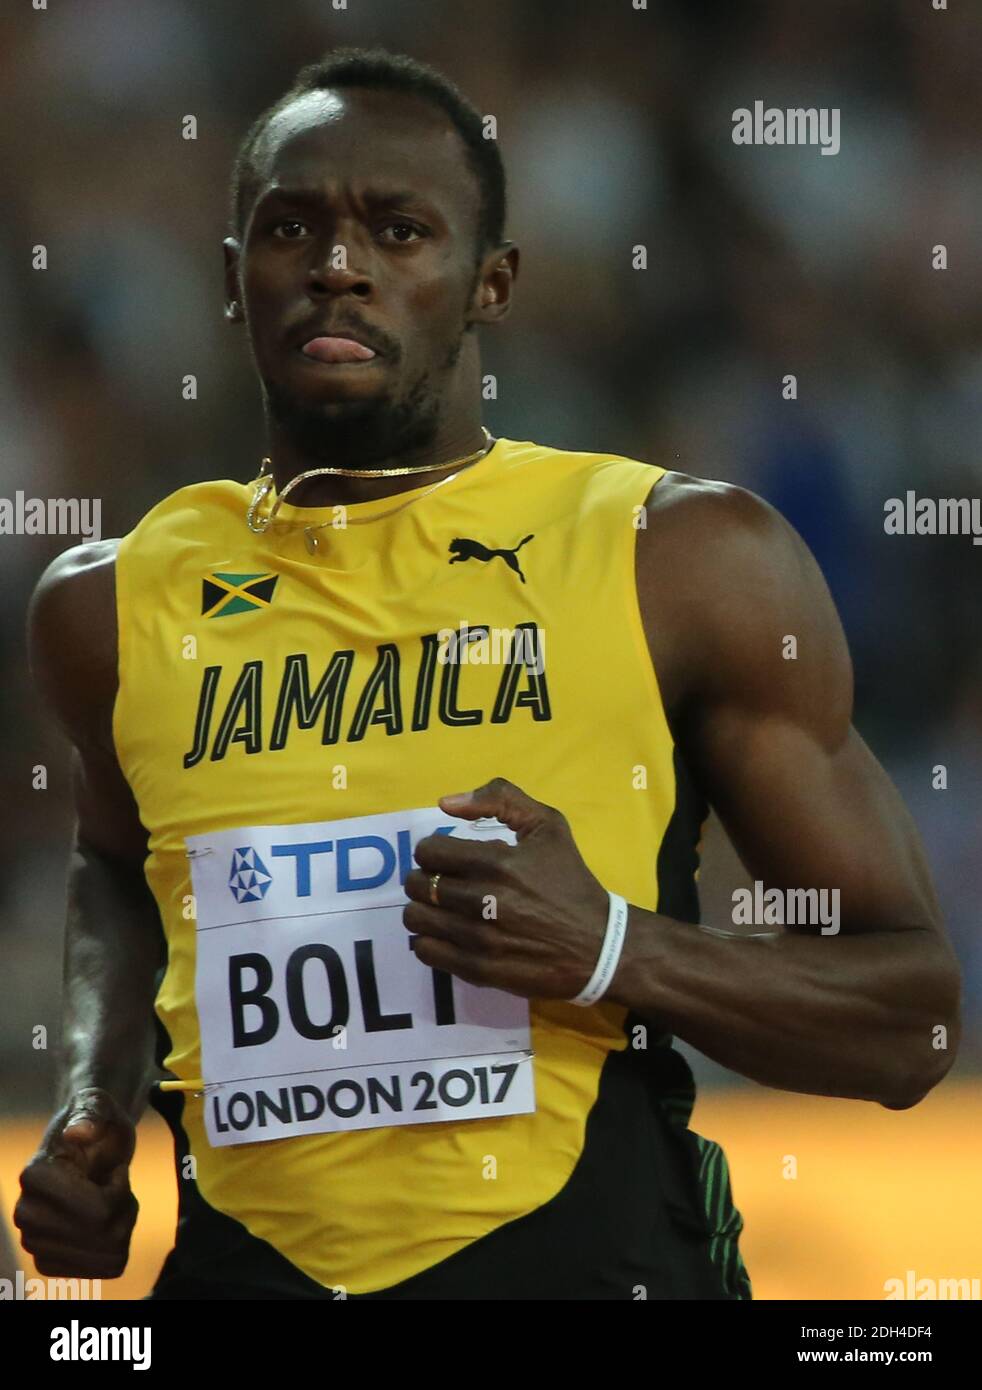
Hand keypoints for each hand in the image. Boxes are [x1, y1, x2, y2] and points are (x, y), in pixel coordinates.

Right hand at [13, 1087, 137, 1278]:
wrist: (93, 1144)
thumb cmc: (98, 1121)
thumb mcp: (99, 1105)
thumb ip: (91, 1112)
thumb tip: (78, 1132)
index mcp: (35, 1176)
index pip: (100, 1211)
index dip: (120, 1186)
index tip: (111, 1167)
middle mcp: (26, 1214)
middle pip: (105, 1235)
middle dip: (125, 1207)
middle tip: (115, 1183)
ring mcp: (35, 1242)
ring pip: (109, 1254)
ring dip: (123, 1225)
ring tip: (112, 1199)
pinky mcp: (50, 1261)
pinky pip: (105, 1268)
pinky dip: (116, 1245)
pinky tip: (106, 1222)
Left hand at [403, 777, 610, 999]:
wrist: (598, 945)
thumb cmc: (570, 881)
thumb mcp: (548, 825)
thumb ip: (500, 799)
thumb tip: (445, 804)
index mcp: (498, 862)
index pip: (429, 852)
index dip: (432, 850)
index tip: (446, 857)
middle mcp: (484, 900)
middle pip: (418, 885)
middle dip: (424, 878)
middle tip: (441, 882)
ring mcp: (479, 939)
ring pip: (416, 919)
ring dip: (422, 910)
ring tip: (440, 908)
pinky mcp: (479, 970)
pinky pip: (427, 952)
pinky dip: (428, 941)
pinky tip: (446, 934)